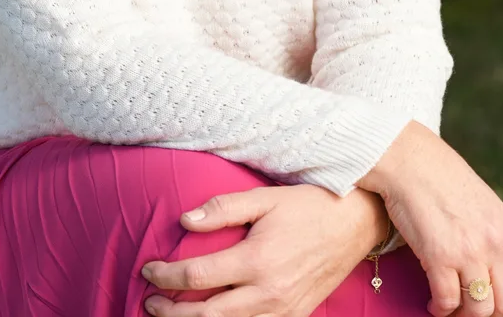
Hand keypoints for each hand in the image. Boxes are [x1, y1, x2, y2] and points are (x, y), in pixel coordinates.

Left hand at [140, 182, 386, 315]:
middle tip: (149, 302)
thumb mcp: (265, 198)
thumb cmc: (308, 206)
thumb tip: (185, 220)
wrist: (354, 225)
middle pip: (206, 315)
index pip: (197, 277)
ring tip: (172, 316)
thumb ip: (224, 208)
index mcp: (256, 260)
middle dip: (171, 312)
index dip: (166, 276)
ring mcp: (283, 311)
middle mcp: (268, 293)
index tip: (148, 269)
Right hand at [357, 121, 502, 316]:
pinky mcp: (439, 256)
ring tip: (448, 307)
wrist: (407, 158)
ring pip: (477, 309)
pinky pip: (447, 301)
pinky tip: (432, 303)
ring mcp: (468, 251)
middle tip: (467, 308)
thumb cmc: (438, 177)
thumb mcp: (481, 202)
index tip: (490, 302)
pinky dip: (440, 309)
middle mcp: (494, 243)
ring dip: (462, 314)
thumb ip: (491, 232)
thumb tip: (491, 267)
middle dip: (485, 313)